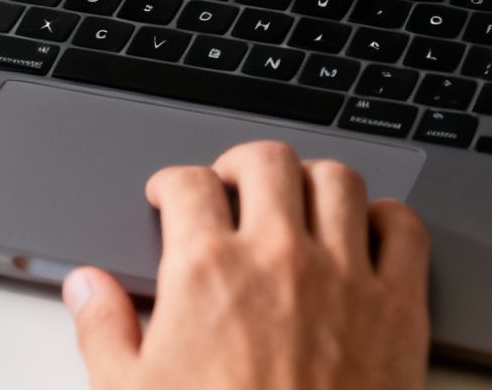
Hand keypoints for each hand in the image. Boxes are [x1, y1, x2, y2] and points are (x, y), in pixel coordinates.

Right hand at [63, 140, 430, 389]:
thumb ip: (104, 329)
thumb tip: (86, 287)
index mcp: (207, 271)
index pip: (189, 184)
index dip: (173, 184)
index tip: (172, 197)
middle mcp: (279, 258)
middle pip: (267, 162)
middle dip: (242, 165)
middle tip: (231, 185)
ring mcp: (346, 278)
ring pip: (338, 180)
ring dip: (313, 181)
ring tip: (297, 200)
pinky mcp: (399, 309)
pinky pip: (405, 229)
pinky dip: (388, 218)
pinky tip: (368, 231)